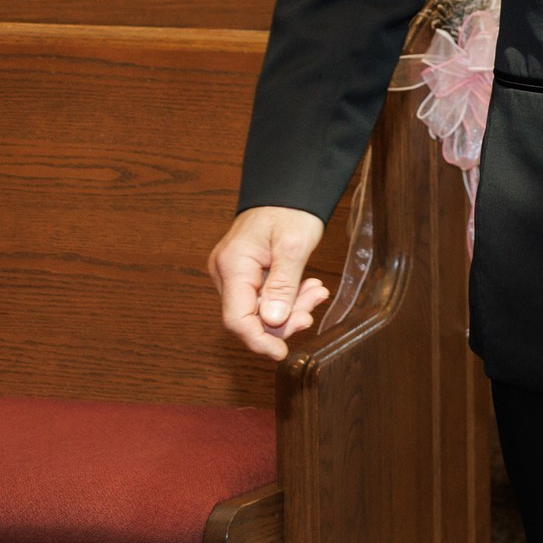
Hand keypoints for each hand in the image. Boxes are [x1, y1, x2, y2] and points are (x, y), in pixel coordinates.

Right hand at [208, 205, 331, 359]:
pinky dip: (286, 298)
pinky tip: (307, 289)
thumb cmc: (291, 210)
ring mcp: (233, 274)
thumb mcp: (295, 246)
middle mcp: (225, 272)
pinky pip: (263, 297)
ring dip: (290, 307)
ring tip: (316, 292)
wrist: (289, 189)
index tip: (281, 353)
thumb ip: (283, 285)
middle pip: (248, 317)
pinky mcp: (245, 274)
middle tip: (313, 306)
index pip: (237, 318)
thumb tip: (273, 322)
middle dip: (283, 319)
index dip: (258, 340)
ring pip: (259, 309)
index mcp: (233, 265)